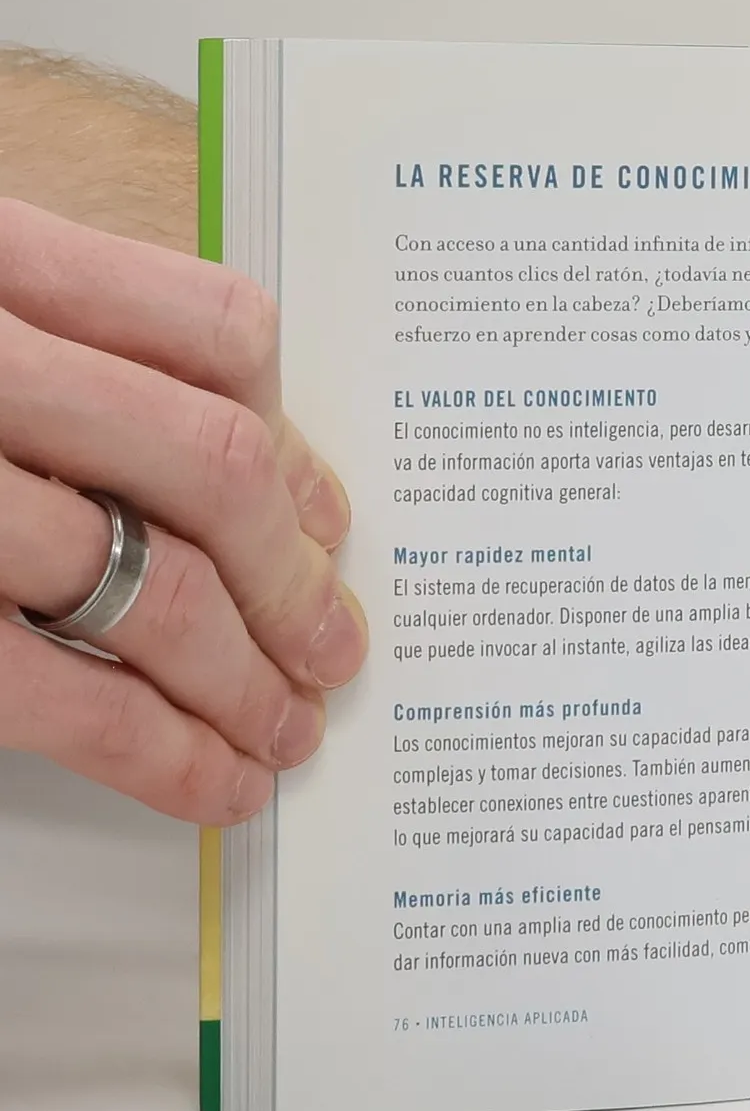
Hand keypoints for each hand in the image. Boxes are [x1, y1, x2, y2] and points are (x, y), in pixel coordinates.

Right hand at [0, 199, 366, 822]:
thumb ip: (62, 337)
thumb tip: (251, 463)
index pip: (214, 326)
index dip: (293, 436)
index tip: (324, 518)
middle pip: (208, 463)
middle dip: (294, 578)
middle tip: (336, 649)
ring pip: (155, 587)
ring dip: (248, 679)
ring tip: (287, 733)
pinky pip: (53, 689)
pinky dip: (159, 750)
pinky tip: (212, 784)